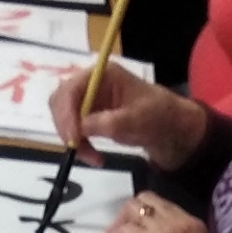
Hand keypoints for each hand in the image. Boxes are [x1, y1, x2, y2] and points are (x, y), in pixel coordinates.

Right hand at [49, 60, 207, 169]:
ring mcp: (89, 100)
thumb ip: (109, 122)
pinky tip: (94, 156)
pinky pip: (73, 131)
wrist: (170, 129)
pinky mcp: (90, 117)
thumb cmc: (158, 117)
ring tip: (93, 158)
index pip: (71, 89)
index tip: (73, 139)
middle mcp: (92, 84)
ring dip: (73, 140)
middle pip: (61, 102)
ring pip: (64, 118)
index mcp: (104, 74)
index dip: (66, 113)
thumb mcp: (137, 120)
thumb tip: (81, 128)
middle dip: (66, 127)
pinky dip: (79, 145)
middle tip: (78, 150)